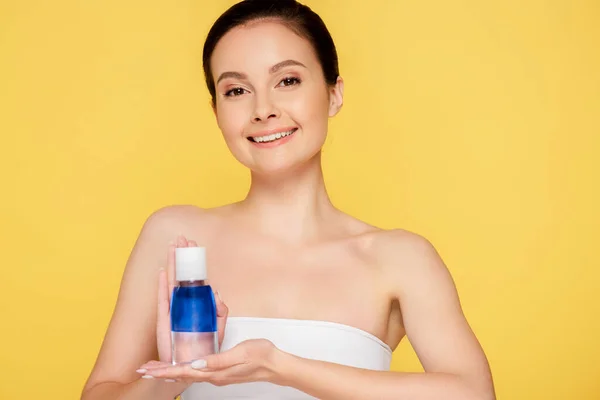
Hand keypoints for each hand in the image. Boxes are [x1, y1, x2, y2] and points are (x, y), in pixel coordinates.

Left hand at [137, 338, 280, 385]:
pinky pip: (196, 372)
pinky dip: (182, 369)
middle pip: (181, 374)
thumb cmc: (261, 357)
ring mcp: (216, 375)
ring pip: (187, 373)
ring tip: (154, 369)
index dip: (164, 370)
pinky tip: (180, 368)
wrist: (275, 366)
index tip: (148, 369)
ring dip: (169, 371)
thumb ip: (217, 360)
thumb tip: (196, 363)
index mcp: (214, 371)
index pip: (183, 372)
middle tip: (143, 370)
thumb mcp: (239, 353)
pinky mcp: (220, 372)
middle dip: (161, 372)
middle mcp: (213, 376)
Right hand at [154, 235, 228, 361]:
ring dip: (173, 264)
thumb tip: (216, 294)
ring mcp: (173, 310)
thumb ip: (219, 312)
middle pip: (182, 275)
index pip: (196, 278)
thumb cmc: (201, 351)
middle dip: (183, 256)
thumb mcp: (217, 330)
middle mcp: (183, 304)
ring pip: (172, 282)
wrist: (185, 369)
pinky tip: (163, 270)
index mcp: (196, 304)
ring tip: (173, 246)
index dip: (195, 262)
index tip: (194, 246)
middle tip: (183, 238)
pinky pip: (163, 299)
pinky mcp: (164, 320)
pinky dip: (162, 285)